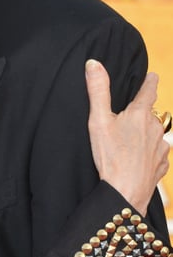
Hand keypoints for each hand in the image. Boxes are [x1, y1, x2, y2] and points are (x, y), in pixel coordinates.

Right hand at [86, 59, 169, 212]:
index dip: (149, 81)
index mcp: (140, 114)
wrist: (124, 193)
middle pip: (152, 114)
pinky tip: (138, 161)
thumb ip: (97, 91)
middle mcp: (156, 127)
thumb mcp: (98, 121)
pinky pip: (158, 154)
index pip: (150, 89)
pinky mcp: (162, 164)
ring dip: (147, 135)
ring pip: (156, 134)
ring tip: (130, 145)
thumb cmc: (110, 157)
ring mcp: (161, 146)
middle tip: (127, 121)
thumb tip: (93, 64)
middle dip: (142, 115)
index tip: (151, 77)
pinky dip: (150, 154)